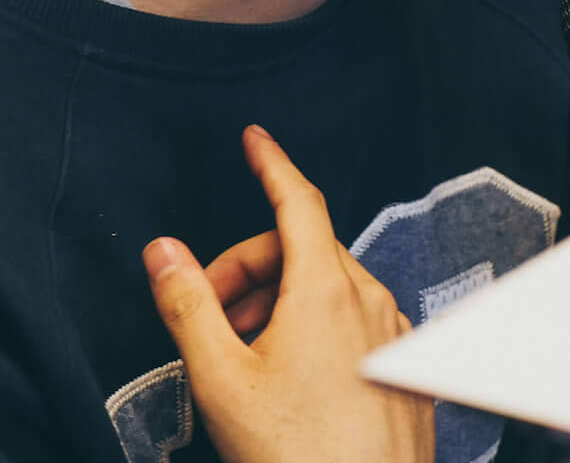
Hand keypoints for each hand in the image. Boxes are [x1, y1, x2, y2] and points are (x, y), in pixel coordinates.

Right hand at [142, 125, 434, 462]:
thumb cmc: (298, 456)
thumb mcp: (222, 379)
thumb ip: (188, 305)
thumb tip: (164, 251)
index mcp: (327, 291)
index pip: (298, 201)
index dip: (271, 164)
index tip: (254, 139)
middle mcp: (371, 302)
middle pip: (303, 251)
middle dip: (249, 270)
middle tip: (209, 314)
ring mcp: (394, 337)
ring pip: (329, 290)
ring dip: (280, 305)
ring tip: (245, 359)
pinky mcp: (404, 371)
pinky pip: (356, 325)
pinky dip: (316, 332)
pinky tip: (290, 380)